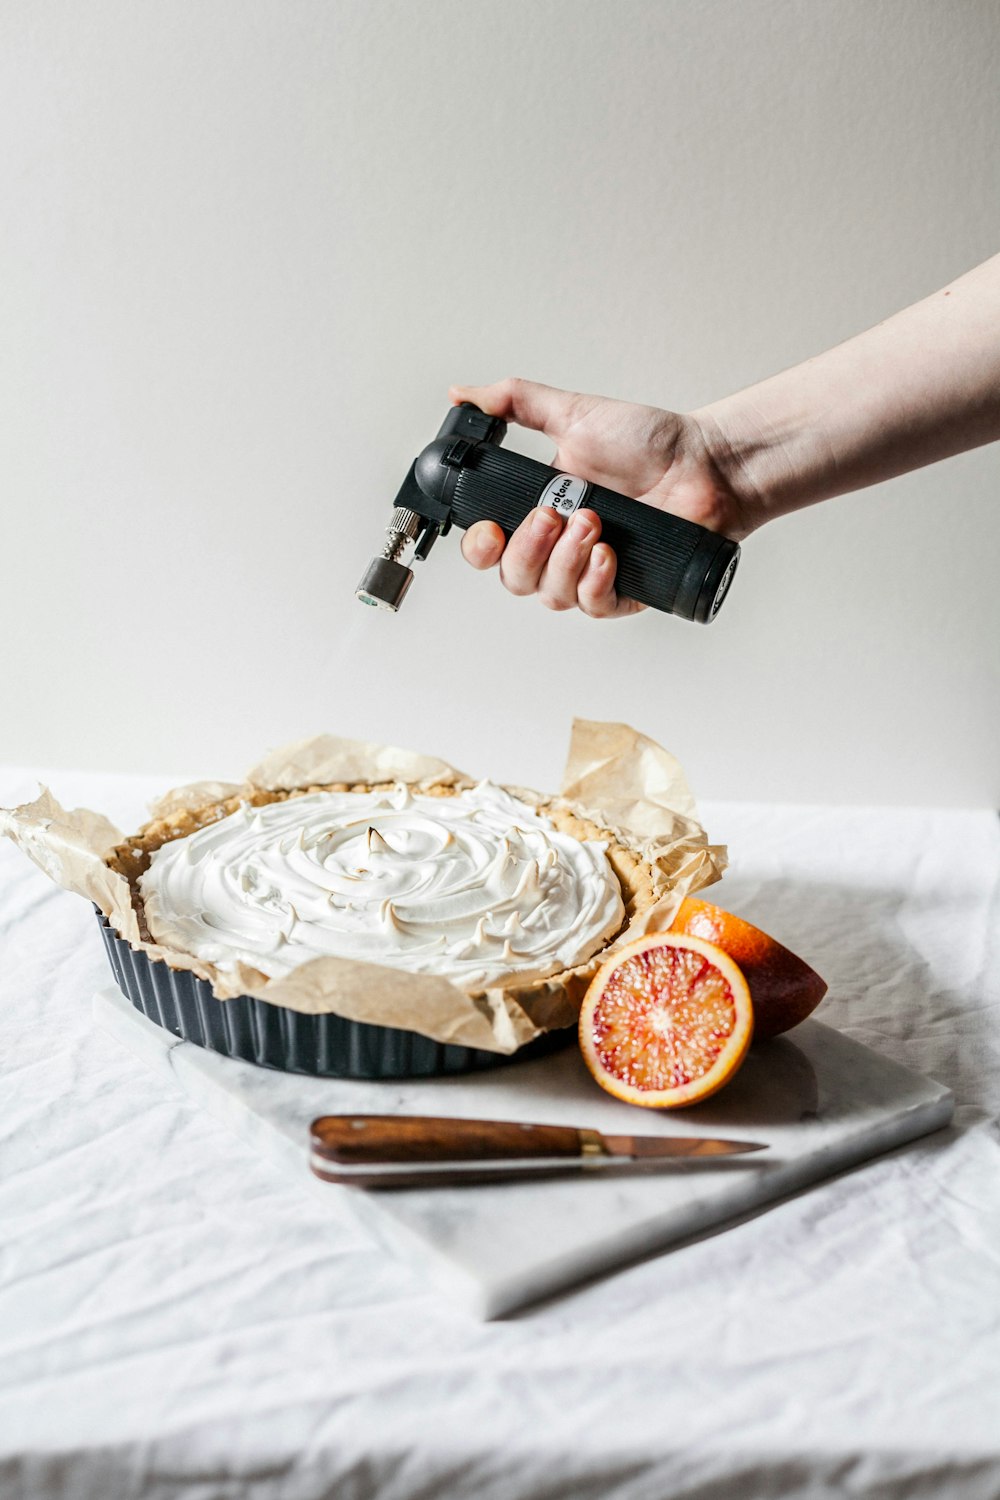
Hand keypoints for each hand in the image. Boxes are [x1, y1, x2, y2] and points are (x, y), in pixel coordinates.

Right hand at [450, 377, 751, 618]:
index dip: (480, 547)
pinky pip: (594, 606)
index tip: (490, 529)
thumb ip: (513, 402)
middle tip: (554, 514)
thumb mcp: (573, 413)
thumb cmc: (649, 443)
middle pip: (514, 578)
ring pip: (551, 594)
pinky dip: (595, 582)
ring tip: (592, 522)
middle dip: (527, 549)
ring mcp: (590, 572)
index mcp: (538, 511)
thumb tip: (462, 394)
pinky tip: (608, 554)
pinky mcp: (624, 592)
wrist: (704, 463)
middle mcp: (559, 548)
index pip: (489, 547)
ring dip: (565, 559)